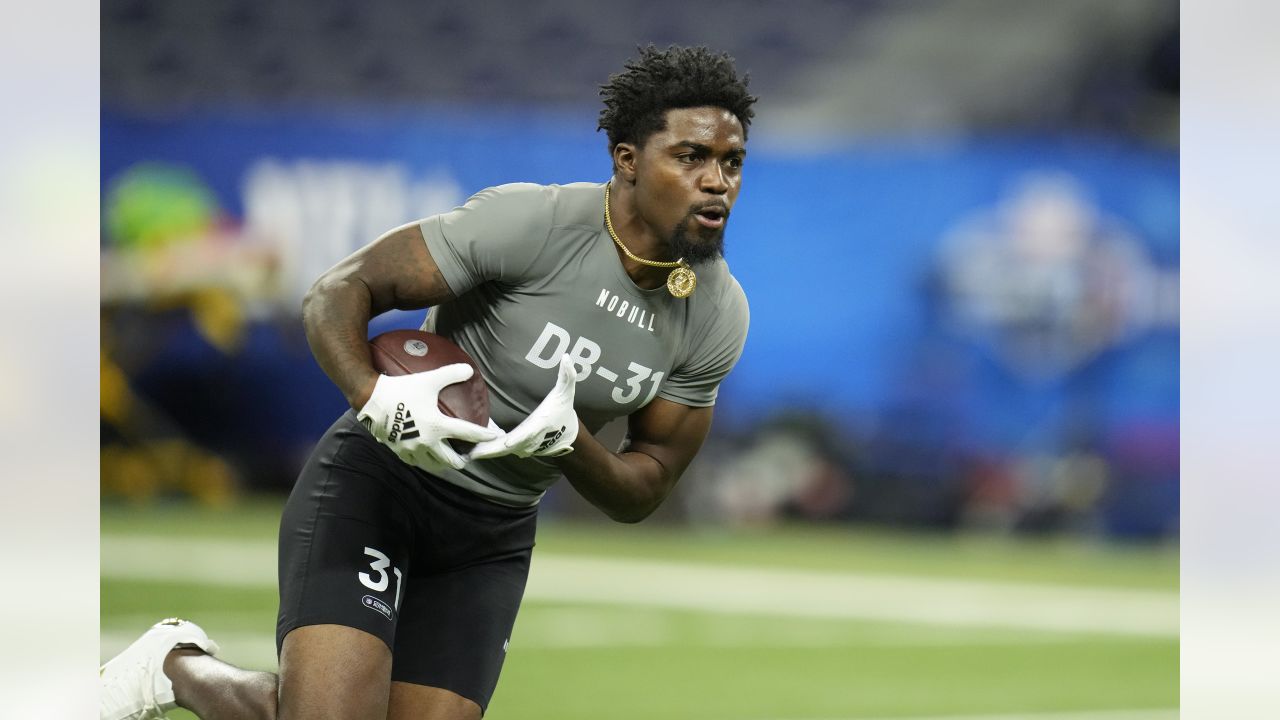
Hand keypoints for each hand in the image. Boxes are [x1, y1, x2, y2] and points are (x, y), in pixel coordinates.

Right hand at [357, 364, 500, 471]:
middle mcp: (427, 442)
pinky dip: (425, 462)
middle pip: (451, 460)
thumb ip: (451, 374)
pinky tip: (426, 456)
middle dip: (463, 460)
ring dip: (444, 464)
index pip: (467, 433)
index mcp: (437, 426)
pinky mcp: (399, 451)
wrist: (372, 399)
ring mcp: (412, 449)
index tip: (493, 437)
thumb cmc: (402, 388)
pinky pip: (416, 462)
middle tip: (468, 455)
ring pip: (434, 465)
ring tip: (450, 459)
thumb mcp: (429, 379)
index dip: (483, 436)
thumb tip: (470, 370)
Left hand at [469, 354, 578, 459]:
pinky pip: (499, 449)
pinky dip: (488, 449)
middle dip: (491, 450)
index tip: (505, 442)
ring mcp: (522, 446)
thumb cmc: (562, 412)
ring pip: (501, 451)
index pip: (527, 433)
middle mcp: (528, 440)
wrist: (566, 434)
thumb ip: (567, 375)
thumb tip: (567, 356)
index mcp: (537, 426)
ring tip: (467, 453)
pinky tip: (472, 447)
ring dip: (486, 452)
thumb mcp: (566, 393)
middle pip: (508, 447)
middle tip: (473, 453)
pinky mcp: (516, 448)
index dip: (516, 439)